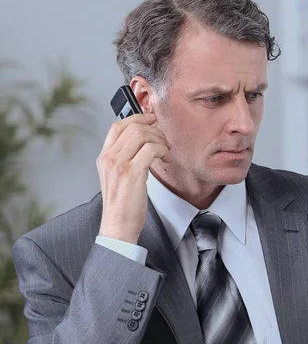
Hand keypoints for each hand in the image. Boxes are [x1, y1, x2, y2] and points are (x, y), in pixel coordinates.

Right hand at [97, 113, 170, 243]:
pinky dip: (163, 150)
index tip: (152, 119)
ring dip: (160, 140)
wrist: (118, 226)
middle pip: (133, 127)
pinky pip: (151, 149)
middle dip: (154, 130)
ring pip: (143, 135)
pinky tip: (166, 159)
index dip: (137, 117)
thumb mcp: (117, 177)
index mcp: (104, 157)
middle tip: (164, 141)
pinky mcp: (132, 173)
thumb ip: (125, 159)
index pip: (118, 126)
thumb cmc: (122, 205)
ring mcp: (119, 164)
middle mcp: (109, 158)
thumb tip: (144, 143)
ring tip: (166, 152)